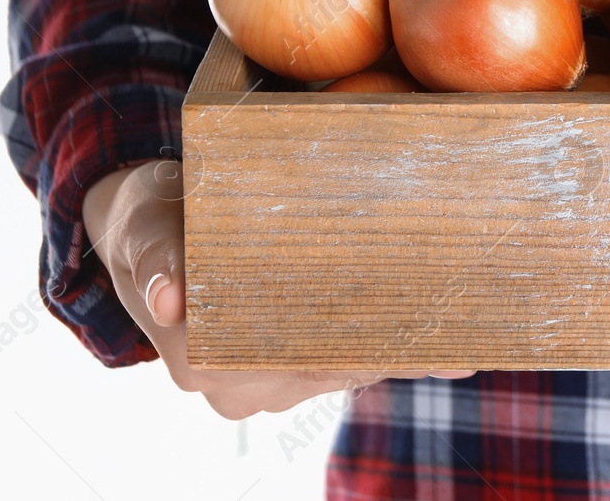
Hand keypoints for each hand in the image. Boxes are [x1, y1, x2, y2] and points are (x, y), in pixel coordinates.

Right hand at [82, 159, 471, 419]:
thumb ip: (157, 256)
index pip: (298, 361)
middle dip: (394, 347)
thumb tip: (171, 298)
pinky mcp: (292, 369)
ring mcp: (269, 384)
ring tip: (462, 328)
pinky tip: (454, 356)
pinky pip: (353, 367)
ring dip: (400, 351)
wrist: (153, 228)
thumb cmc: (151, 220)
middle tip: (456, 321)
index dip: (356, 346)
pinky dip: (399, 359)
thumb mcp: (146, 225)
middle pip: (334, 369)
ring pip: (348, 371)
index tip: (409, 327)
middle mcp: (240, 388)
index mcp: (204, 362)